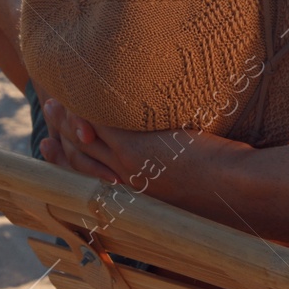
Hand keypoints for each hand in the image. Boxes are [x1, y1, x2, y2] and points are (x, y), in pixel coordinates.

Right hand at [37, 98, 252, 211]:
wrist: (239, 194)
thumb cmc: (230, 191)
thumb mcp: (194, 185)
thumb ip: (180, 171)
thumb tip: (190, 154)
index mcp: (137, 195)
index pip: (87, 180)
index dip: (64, 161)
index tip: (49, 146)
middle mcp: (126, 183)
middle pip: (77, 158)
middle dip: (57, 134)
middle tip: (49, 109)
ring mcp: (130, 165)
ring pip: (82, 142)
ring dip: (64, 119)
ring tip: (55, 99)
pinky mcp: (138, 149)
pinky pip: (98, 127)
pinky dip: (83, 111)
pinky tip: (79, 92)